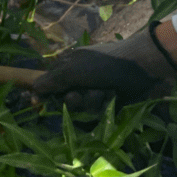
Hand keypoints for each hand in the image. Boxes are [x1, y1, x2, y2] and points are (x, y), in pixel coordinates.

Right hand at [33, 22, 176, 105]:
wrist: (142, 66)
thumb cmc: (105, 63)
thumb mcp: (75, 69)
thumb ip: (53, 80)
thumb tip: (34, 88)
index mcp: (69, 65)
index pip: (49, 83)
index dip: (43, 94)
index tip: (36, 104)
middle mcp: (80, 79)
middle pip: (64, 100)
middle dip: (72, 100)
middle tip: (80, 94)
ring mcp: (95, 91)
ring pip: (82, 109)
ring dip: (90, 102)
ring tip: (103, 92)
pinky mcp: (109, 102)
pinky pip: (97, 113)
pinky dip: (104, 105)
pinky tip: (113, 97)